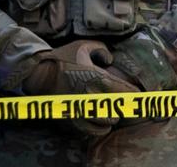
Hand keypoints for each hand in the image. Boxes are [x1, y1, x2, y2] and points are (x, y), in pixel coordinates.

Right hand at [22, 40, 141, 135]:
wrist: (39, 73)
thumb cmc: (61, 58)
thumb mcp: (81, 46)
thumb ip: (101, 49)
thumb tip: (110, 59)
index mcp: (98, 78)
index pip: (127, 92)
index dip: (135, 94)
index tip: (137, 94)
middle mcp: (93, 96)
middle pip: (120, 109)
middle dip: (122, 106)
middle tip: (122, 103)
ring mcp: (83, 109)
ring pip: (108, 121)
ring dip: (112, 117)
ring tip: (110, 112)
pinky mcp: (74, 119)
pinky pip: (94, 130)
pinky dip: (101, 128)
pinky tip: (101, 123)